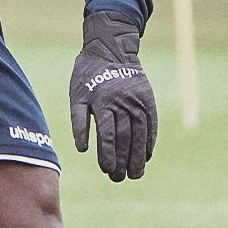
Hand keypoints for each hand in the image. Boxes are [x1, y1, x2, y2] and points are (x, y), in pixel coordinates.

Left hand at [69, 11, 157, 181]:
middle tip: (120, 179)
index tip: (107, 170)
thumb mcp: (77, 95)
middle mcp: (123, 102)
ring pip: (140, 133)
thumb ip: (79, 122)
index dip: (108, 154)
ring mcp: (138, 100)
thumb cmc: (87, 75)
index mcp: (103, 102)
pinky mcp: (148, 98)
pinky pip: (151, 123)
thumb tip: (82, 149)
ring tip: (136, 174)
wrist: (111, 48)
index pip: (108, 135)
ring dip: (139, 156)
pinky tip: (146, 156)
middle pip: (126, 137)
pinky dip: (150, 140)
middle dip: (123, 161)